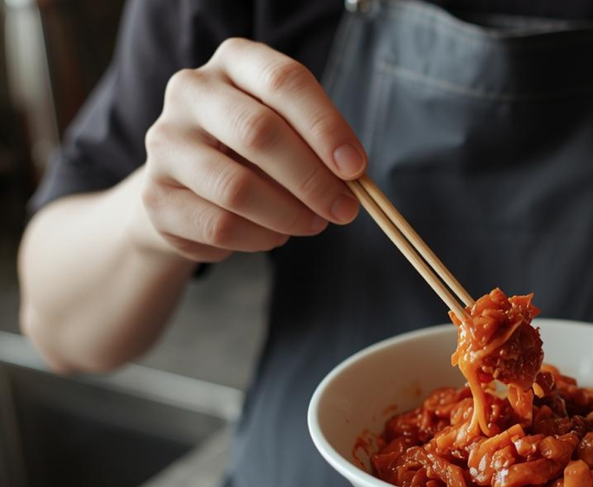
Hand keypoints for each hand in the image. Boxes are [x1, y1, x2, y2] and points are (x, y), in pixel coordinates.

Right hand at [135, 38, 365, 261]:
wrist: (187, 187)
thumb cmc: (253, 152)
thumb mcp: (289, 130)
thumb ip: (318, 145)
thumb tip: (351, 178)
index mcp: (235, 60)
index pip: (285, 81)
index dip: (326, 127)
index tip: (356, 168)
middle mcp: (192, 90)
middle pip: (259, 132)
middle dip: (312, 179)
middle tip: (343, 209)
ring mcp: (166, 140)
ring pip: (237, 187)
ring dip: (288, 215)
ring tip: (313, 224)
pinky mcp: (155, 194)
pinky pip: (220, 224)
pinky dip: (261, 237)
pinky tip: (277, 236)